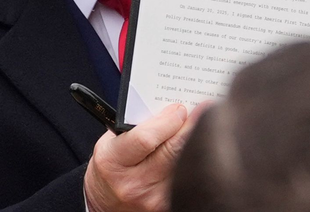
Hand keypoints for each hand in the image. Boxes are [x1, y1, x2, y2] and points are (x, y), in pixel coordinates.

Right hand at [83, 103, 205, 211]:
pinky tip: (196, 151)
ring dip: (195, 145)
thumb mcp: (113, 140)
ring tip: (202, 129)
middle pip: (173, 151)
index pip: (147, 138)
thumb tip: (174, 108)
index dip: (168, 121)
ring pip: (185, 165)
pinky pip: (187, 179)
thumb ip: (139, 124)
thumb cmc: (111, 165)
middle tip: (204, 111)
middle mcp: (133, 183)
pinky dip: (193, 163)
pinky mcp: (165, 207)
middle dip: (191, 128)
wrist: (106, 201)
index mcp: (113, 161)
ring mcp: (151, 199)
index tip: (180, 109)